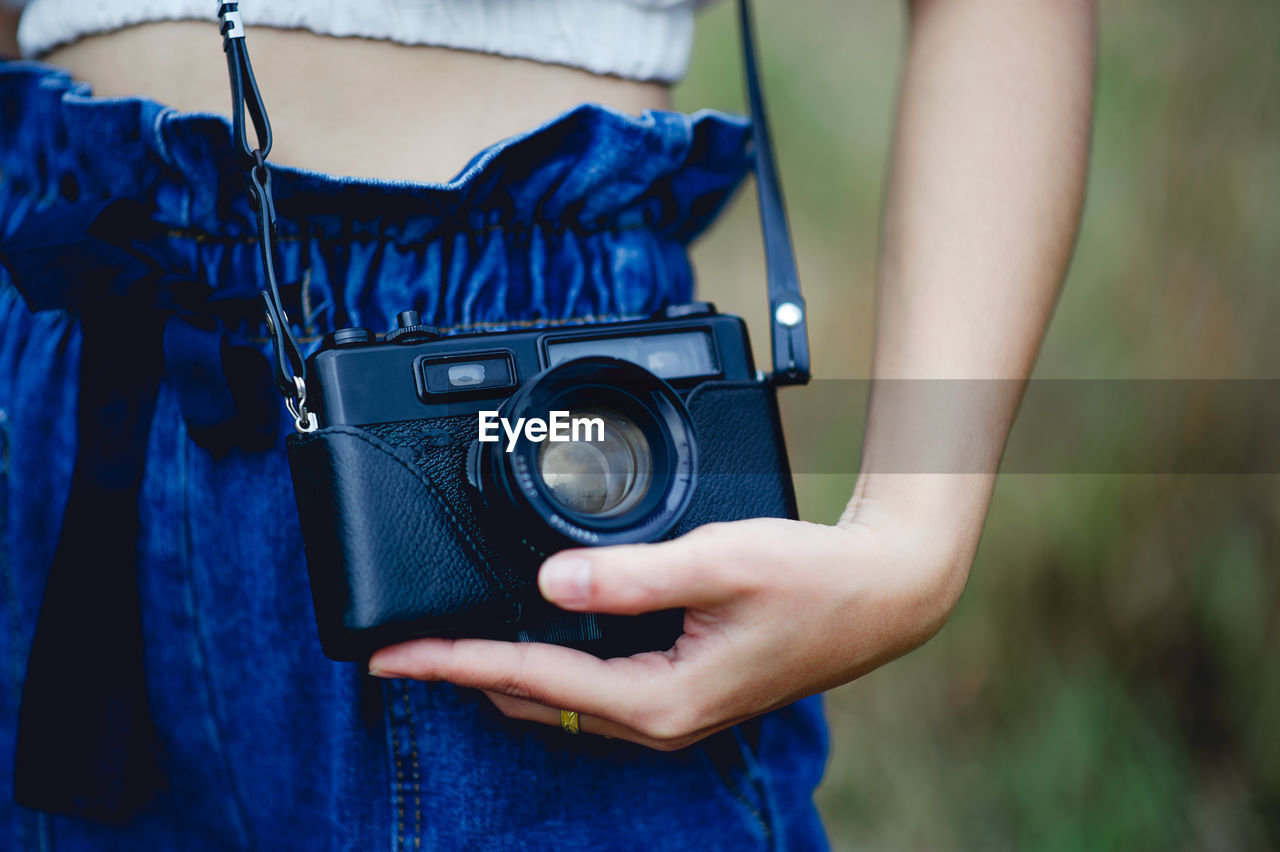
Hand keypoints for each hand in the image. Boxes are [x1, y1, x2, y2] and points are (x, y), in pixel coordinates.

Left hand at [368, 506, 974, 750]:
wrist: (884, 594)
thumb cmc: (814, 580)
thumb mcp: (720, 563)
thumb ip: (631, 575)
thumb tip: (549, 581)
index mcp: (661, 701)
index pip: (531, 680)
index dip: (454, 663)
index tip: (392, 656)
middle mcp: (661, 720)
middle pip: (534, 700)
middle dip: (465, 676)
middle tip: (402, 650)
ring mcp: (673, 711)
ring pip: (562, 700)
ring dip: (503, 672)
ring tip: (450, 643)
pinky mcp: (684, 690)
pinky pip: (595, 688)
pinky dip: (549, 665)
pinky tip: (535, 631)